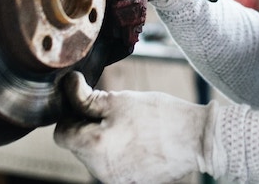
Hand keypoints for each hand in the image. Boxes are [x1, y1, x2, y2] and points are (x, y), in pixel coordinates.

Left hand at [55, 72, 212, 183]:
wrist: (197, 140)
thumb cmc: (160, 116)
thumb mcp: (120, 99)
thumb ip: (86, 97)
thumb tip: (68, 86)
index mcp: (93, 146)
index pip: (62, 134)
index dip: (72, 116)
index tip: (89, 105)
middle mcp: (99, 169)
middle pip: (79, 146)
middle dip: (90, 128)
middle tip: (116, 113)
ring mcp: (114, 180)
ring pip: (96, 156)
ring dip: (105, 141)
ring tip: (132, 127)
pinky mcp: (129, 183)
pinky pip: (113, 166)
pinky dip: (120, 153)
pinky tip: (140, 141)